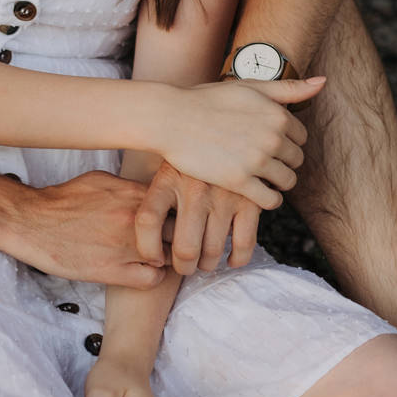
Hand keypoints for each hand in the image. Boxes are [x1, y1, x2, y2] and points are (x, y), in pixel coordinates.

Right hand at [1, 171, 164, 287]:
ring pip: (171, 256)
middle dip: (180, 236)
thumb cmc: (64, 200)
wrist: (33, 223)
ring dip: (168, 258)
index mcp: (133, 195)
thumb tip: (153, 190)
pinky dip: (153, 277)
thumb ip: (131, 186)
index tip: (176, 219)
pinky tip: (143, 272)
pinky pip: (153, 279)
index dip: (180, 213)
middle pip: (181, 230)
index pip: (178, 204)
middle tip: (172, 241)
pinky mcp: (113, 271)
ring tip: (159, 257)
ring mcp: (126, 247)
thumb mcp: (101, 180)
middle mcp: (135, 220)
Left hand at [135, 167, 261, 275]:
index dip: (147, 249)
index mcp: (167, 178)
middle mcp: (194, 188)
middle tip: (184, 265)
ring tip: (204, 260)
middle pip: (184, 248)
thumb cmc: (192, 156)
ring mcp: (224, 196)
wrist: (230, 129)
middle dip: (183, 266)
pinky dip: (237, 259)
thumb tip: (145, 241)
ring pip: (212, 252)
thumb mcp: (166, 166)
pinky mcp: (250, 201)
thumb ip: (152, 195)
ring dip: (207, 264)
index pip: (147, 221)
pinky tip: (230, 258)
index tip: (153, 259)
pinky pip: (243, 245)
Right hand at [155, 77, 322, 209]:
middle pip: (296, 160)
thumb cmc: (208, 100)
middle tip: (263, 161)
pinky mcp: (239, 181)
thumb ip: (289, 87)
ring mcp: (257, 160)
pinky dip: (268, 199)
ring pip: (287, 181)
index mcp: (278, 114)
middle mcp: (272, 137)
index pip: (301, 137)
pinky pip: (270, 200)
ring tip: (260, 177)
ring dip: (278, 182)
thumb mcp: (250, 87)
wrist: (171, 118)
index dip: (286, 141)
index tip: (269, 143)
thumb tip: (323, 81)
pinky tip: (256, 192)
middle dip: (283, 161)